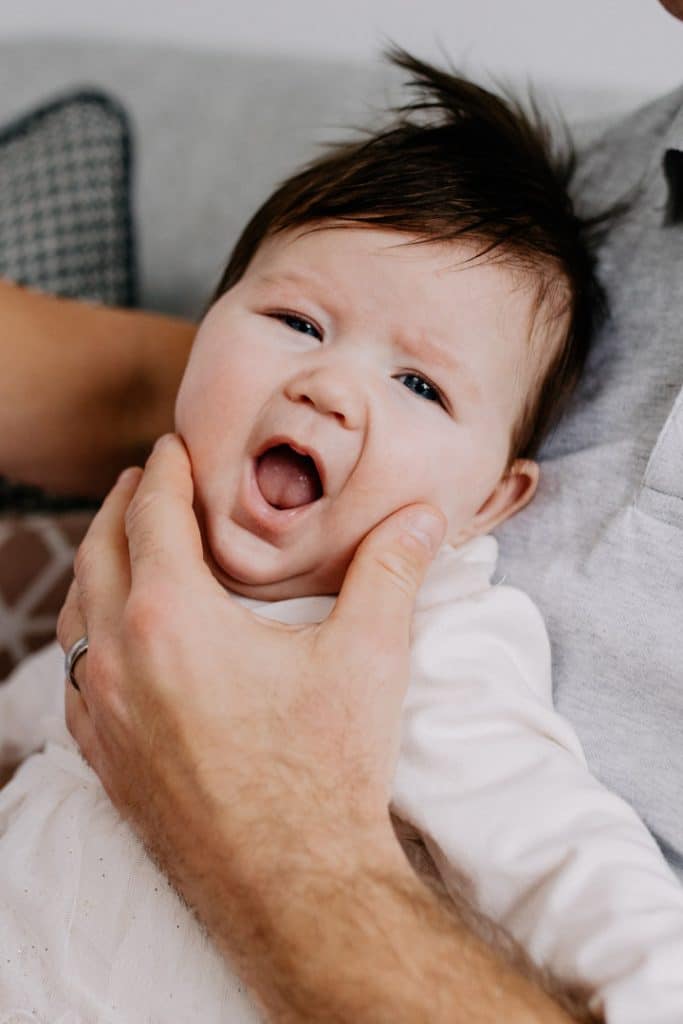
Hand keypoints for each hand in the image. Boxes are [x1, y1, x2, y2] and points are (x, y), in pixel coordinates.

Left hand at [58, 434, 444, 884]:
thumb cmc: (326, 771)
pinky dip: (88, 633)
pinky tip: (112, 638)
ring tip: (124, 546)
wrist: (294, 887)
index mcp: (172, 619)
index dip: (163, 472)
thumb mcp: (367, 658)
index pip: (152, 516)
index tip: (171, 447)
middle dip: (119, 506)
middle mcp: (119, 659)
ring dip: (98, 566)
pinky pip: (74, 674)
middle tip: (142, 479)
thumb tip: (424, 516)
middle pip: (100, 553)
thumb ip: (390, 572)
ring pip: (78, 613)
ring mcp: (100, 713)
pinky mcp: (103, 757)